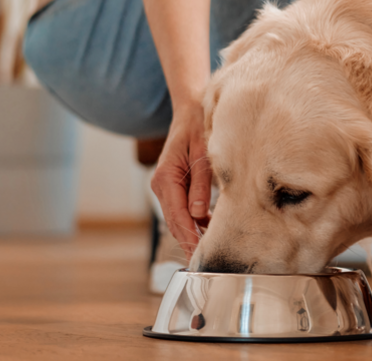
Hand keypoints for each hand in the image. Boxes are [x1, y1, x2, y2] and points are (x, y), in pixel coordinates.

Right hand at [150, 103, 211, 258]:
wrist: (191, 110)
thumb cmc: (198, 127)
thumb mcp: (202, 154)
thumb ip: (201, 184)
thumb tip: (198, 214)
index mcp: (166, 177)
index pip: (177, 215)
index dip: (189, 236)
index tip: (200, 253)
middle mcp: (161, 184)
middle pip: (175, 221)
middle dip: (189, 241)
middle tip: (206, 262)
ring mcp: (165, 186)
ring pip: (177, 218)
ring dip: (192, 232)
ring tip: (209, 249)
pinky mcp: (173, 186)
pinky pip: (182, 209)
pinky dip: (194, 220)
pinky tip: (209, 228)